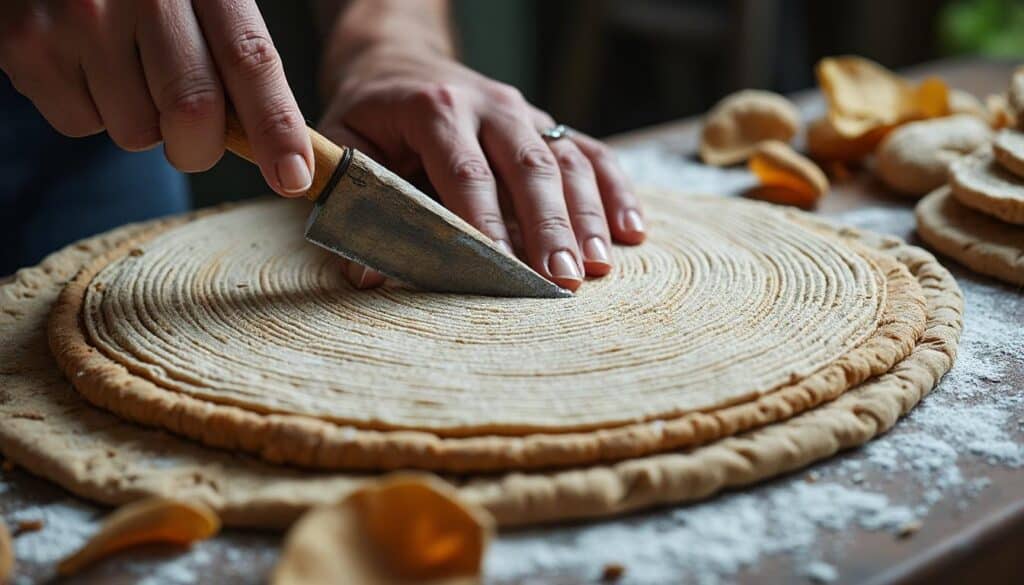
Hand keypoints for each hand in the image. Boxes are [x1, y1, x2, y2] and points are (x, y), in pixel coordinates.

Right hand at [0, 0, 312, 196]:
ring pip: (136, 132)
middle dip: (200, 147)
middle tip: (192, 136)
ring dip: (141, 123)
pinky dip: (89, 111)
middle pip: (194, 112)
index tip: (294, 178)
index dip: (276, 128)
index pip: (250, 61)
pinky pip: (81, 124)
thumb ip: (236, 56)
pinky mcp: (26, 43)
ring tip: (121, 67)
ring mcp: (80, 16)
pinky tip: (82, 64)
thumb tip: (284, 150)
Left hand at [319, 47, 644, 291]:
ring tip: (599, 267)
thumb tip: (366, 274)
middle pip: (528, 168)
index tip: (501, 271)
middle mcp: (489, 106)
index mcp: (435, 109)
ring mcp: (526, 113)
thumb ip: (354, 205)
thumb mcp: (346, 148)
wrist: (399, 61)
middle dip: (548, 228)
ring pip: (566, 162)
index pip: (466, 172)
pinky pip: (592, 154)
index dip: (485, 224)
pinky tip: (632, 232)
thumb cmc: (371, 116)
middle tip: (561, 281)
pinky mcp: (548, 125)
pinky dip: (615, 192)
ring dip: (587, 216)